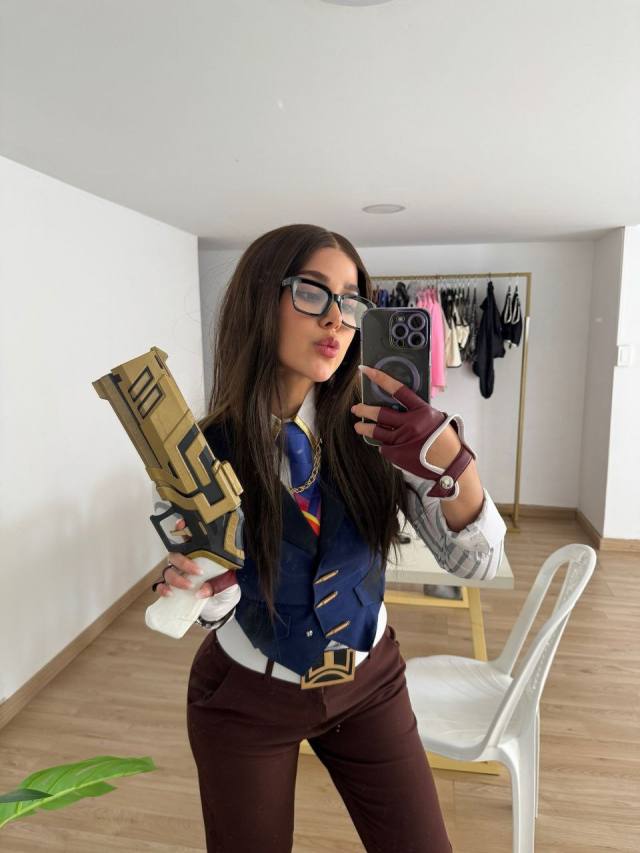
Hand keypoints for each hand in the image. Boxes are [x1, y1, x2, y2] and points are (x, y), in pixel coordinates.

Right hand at [158, 519, 238, 599]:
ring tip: (189, 586)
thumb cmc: (225, 584)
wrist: (223, 602)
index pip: (188, 536)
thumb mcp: (228, 581)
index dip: (182, 528)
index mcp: (200, 551)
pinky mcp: (173, 587)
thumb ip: (217, 584)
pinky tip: (170, 593)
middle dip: (184, 562)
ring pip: (169, 569)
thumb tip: (201, 590)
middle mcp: (186, 559)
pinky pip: (162, 585)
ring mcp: (178, 573)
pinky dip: (163, 588)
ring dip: (176, 577)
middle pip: (176, 554)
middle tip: (198, 572)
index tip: (182, 524)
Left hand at [350, 365, 475, 499]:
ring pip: (376, 432)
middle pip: (380, 413)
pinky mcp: (397, 455)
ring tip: (358, 426)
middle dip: (364, 410)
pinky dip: (383, 444)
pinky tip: (383, 443)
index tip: (366, 371)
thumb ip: (417, 410)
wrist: (450, 464)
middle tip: (356, 409)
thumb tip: (399, 402)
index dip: (380, 379)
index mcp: (422, 411)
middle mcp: (411, 425)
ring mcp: (402, 441)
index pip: (398, 390)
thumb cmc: (444, 439)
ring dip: (364, 428)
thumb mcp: (435, 418)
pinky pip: (384, 447)